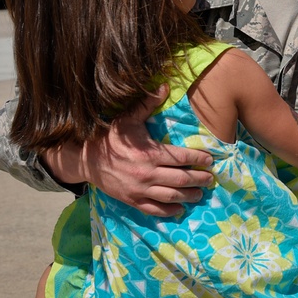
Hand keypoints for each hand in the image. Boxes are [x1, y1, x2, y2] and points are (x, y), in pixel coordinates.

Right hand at [45, 86, 213, 216]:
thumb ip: (147, 104)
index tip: (210, 160)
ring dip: (188, 196)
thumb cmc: (111, 138)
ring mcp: (140, 189)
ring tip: (200, 194)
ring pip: (171, 196)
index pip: (181, 158)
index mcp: (150, 153)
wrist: (87, 159)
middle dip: (199, 179)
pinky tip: (179, 209)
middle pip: (181, 179)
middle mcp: (147, 173)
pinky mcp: (132, 200)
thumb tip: (165, 85)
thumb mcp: (128, 118)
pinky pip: (154, 209)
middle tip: (210, 179)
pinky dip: (168, 211)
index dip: (198, 159)